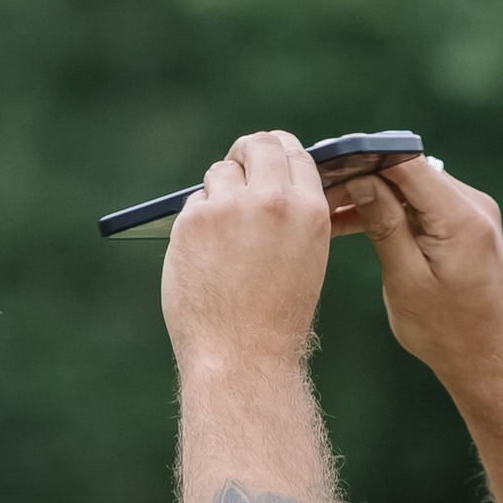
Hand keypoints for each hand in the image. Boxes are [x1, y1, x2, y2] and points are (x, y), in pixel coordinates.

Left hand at [162, 131, 333, 369]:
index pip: (295, 153)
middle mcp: (272, 200)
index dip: (278, 152)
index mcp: (310, 209)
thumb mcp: (305, 259)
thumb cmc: (274, 319)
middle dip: (247, 152)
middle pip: (257, 145)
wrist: (242, 357)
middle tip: (237, 164)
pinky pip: (194, 202)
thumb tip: (268, 182)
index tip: (267, 157)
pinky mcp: (193, 221)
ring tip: (222, 228)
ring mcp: (229, 207)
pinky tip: (204, 252)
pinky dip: (196, 221)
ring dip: (219, 189)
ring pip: (220, 171)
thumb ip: (293, 216)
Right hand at [331, 154, 502, 406]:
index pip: (406, 163)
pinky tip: (353, 220)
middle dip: (362, 177)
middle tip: (318, 192)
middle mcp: (473, 206)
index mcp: (461, 219)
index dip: (363, 158)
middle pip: (407, 172)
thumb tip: (361, 179)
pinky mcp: (463, 224)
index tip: (327, 166)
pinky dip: (389, 211)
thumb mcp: (405, 281)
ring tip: (328, 210)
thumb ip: (385, 225)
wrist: (485, 360)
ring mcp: (471, 213)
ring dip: (371, 195)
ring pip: (410, 187)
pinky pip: (420, 205)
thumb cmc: (446, 332)